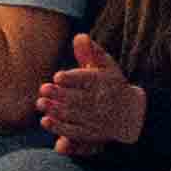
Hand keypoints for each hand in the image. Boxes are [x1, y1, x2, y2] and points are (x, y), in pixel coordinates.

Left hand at [34, 30, 147, 151]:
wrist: (130, 113)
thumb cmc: (111, 84)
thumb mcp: (106, 66)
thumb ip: (91, 52)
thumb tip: (80, 36)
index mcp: (103, 82)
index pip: (87, 80)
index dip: (72, 78)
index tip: (57, 76)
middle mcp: (100, 101)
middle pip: (78, 98)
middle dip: (60, 95)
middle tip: (43, 89)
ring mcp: (95, 118)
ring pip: (74, 115)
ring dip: (56, 110)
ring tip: (40, 103)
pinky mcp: (91, 133)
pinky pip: (75, 132)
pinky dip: (60, 128)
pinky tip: (45, 121)